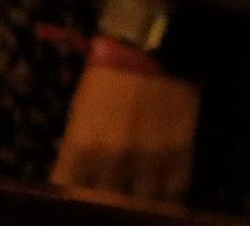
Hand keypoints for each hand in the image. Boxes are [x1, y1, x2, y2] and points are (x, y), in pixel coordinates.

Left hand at [50, 56, 199, 203]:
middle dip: (110, 203)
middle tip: (116, 195)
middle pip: (107, 205)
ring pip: (142, 204)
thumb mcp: (81, 110)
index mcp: (81, 148)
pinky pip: (175, 190)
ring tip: (142, 196)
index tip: (84, 197)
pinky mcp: (180, 151)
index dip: (76, 200)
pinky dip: (169, 194)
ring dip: (141, 202)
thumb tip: (81, 176)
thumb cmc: (111, 72)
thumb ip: (79, 148)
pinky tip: (166, 189)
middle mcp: (112, 161)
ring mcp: (149, 159)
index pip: (69, 194)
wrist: (156, 44)